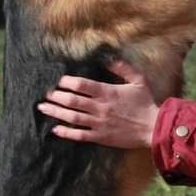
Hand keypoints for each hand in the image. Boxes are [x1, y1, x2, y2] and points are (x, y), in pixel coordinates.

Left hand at [37, 60, 158, 147]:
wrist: (152, 127)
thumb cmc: (146, 103)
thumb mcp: (138, 81)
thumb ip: (124, 69)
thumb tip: (110, 59)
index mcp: (108, 92)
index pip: (82, 85)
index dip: (67, 82)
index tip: (58, 81)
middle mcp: (100, 107)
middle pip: (72, 100)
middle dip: (56, 96)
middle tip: (46, 94)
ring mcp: (99, 123)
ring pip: (72, 117)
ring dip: (56, 112)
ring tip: (43, 108)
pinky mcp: (100, 137)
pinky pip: (79, 135)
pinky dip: (66, 132)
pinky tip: (55, 129)